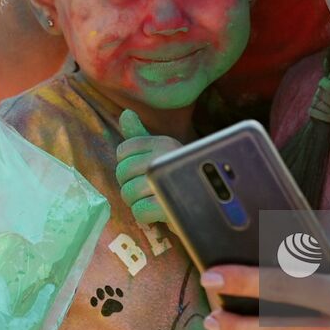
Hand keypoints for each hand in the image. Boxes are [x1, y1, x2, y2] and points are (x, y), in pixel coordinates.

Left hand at [114, 110, 181, 225]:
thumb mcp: (159, 152)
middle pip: (122, 171)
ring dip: (135, 202)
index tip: (140, 172)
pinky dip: (144, 215)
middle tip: (145, 190)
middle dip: (128, 185)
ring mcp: (169, 180)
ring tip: (151, 200)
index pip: (123, 150)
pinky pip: (140, 211)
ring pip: (128, 192)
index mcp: (163, 143)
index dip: (125, 165)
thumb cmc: (176, 176)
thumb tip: (125, 113)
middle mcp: (166, 157)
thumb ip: (139, 135)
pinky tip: (157, 211)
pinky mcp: (170, 204)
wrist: (206, 202)